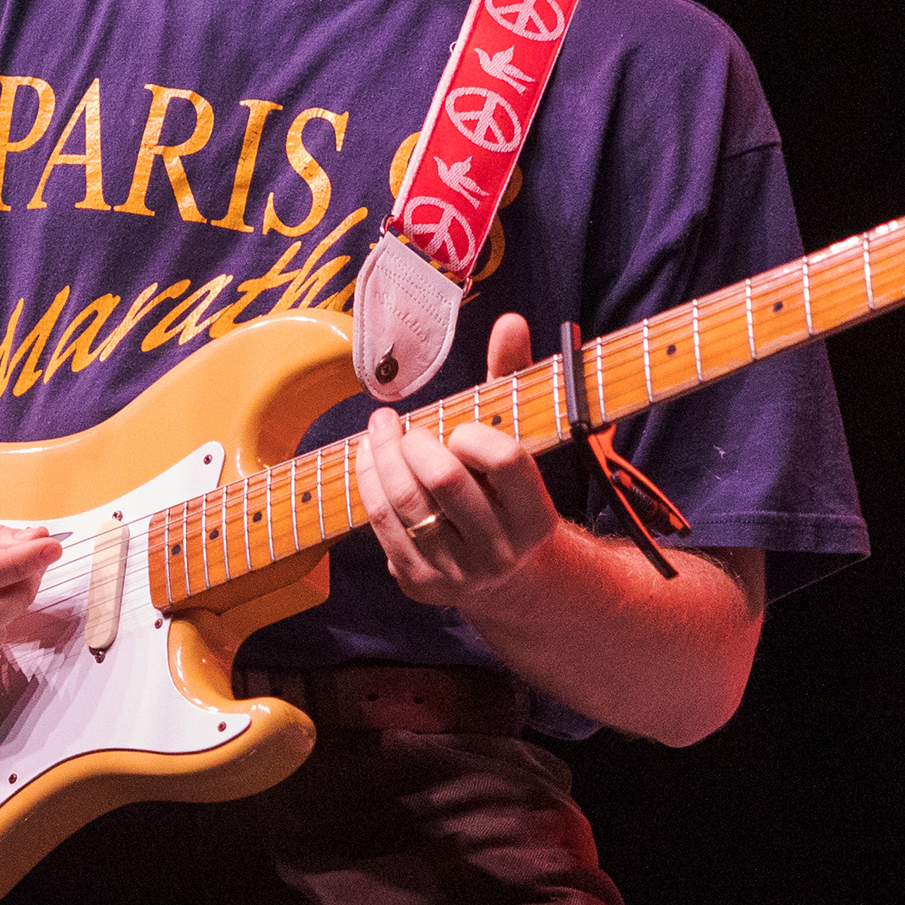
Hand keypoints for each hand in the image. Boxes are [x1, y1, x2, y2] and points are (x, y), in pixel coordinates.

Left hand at [359, 312, 566, 609]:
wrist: (511, 578)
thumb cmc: (509, 492)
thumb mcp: (520, 441)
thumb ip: (513, 381)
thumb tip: (510, 321)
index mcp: (535, 515)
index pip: (504, 461)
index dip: (471, 434)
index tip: (458, 429)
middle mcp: (500, 548)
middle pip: (443, 480)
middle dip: (413, 442)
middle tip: (401, 425)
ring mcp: (458, 571)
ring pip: (405, 503)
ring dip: (382, 457)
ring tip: (379, 432)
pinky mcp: (421, 583)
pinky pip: (382, 525)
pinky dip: (369, 483)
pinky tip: (369, 459)